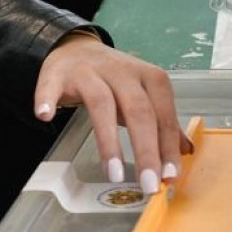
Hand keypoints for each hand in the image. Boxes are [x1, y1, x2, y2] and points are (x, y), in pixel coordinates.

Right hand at [34, 32, 193, 193]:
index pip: (164, 116)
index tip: (169, 176)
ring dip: (108, 141)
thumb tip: (187, 151)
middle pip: (139, 112)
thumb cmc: (117, 81)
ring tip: (113, 173)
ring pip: (102, 105)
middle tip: (149, 183)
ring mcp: (91, 72)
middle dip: (145, 151)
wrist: (79, 49)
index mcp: (151, 79)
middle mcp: (124, 72)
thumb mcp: (146, 98)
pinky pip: (52, 86)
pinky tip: (45, 117)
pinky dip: (47, 99)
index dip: (168, 147)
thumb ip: (165, 124)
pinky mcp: (59, 73)